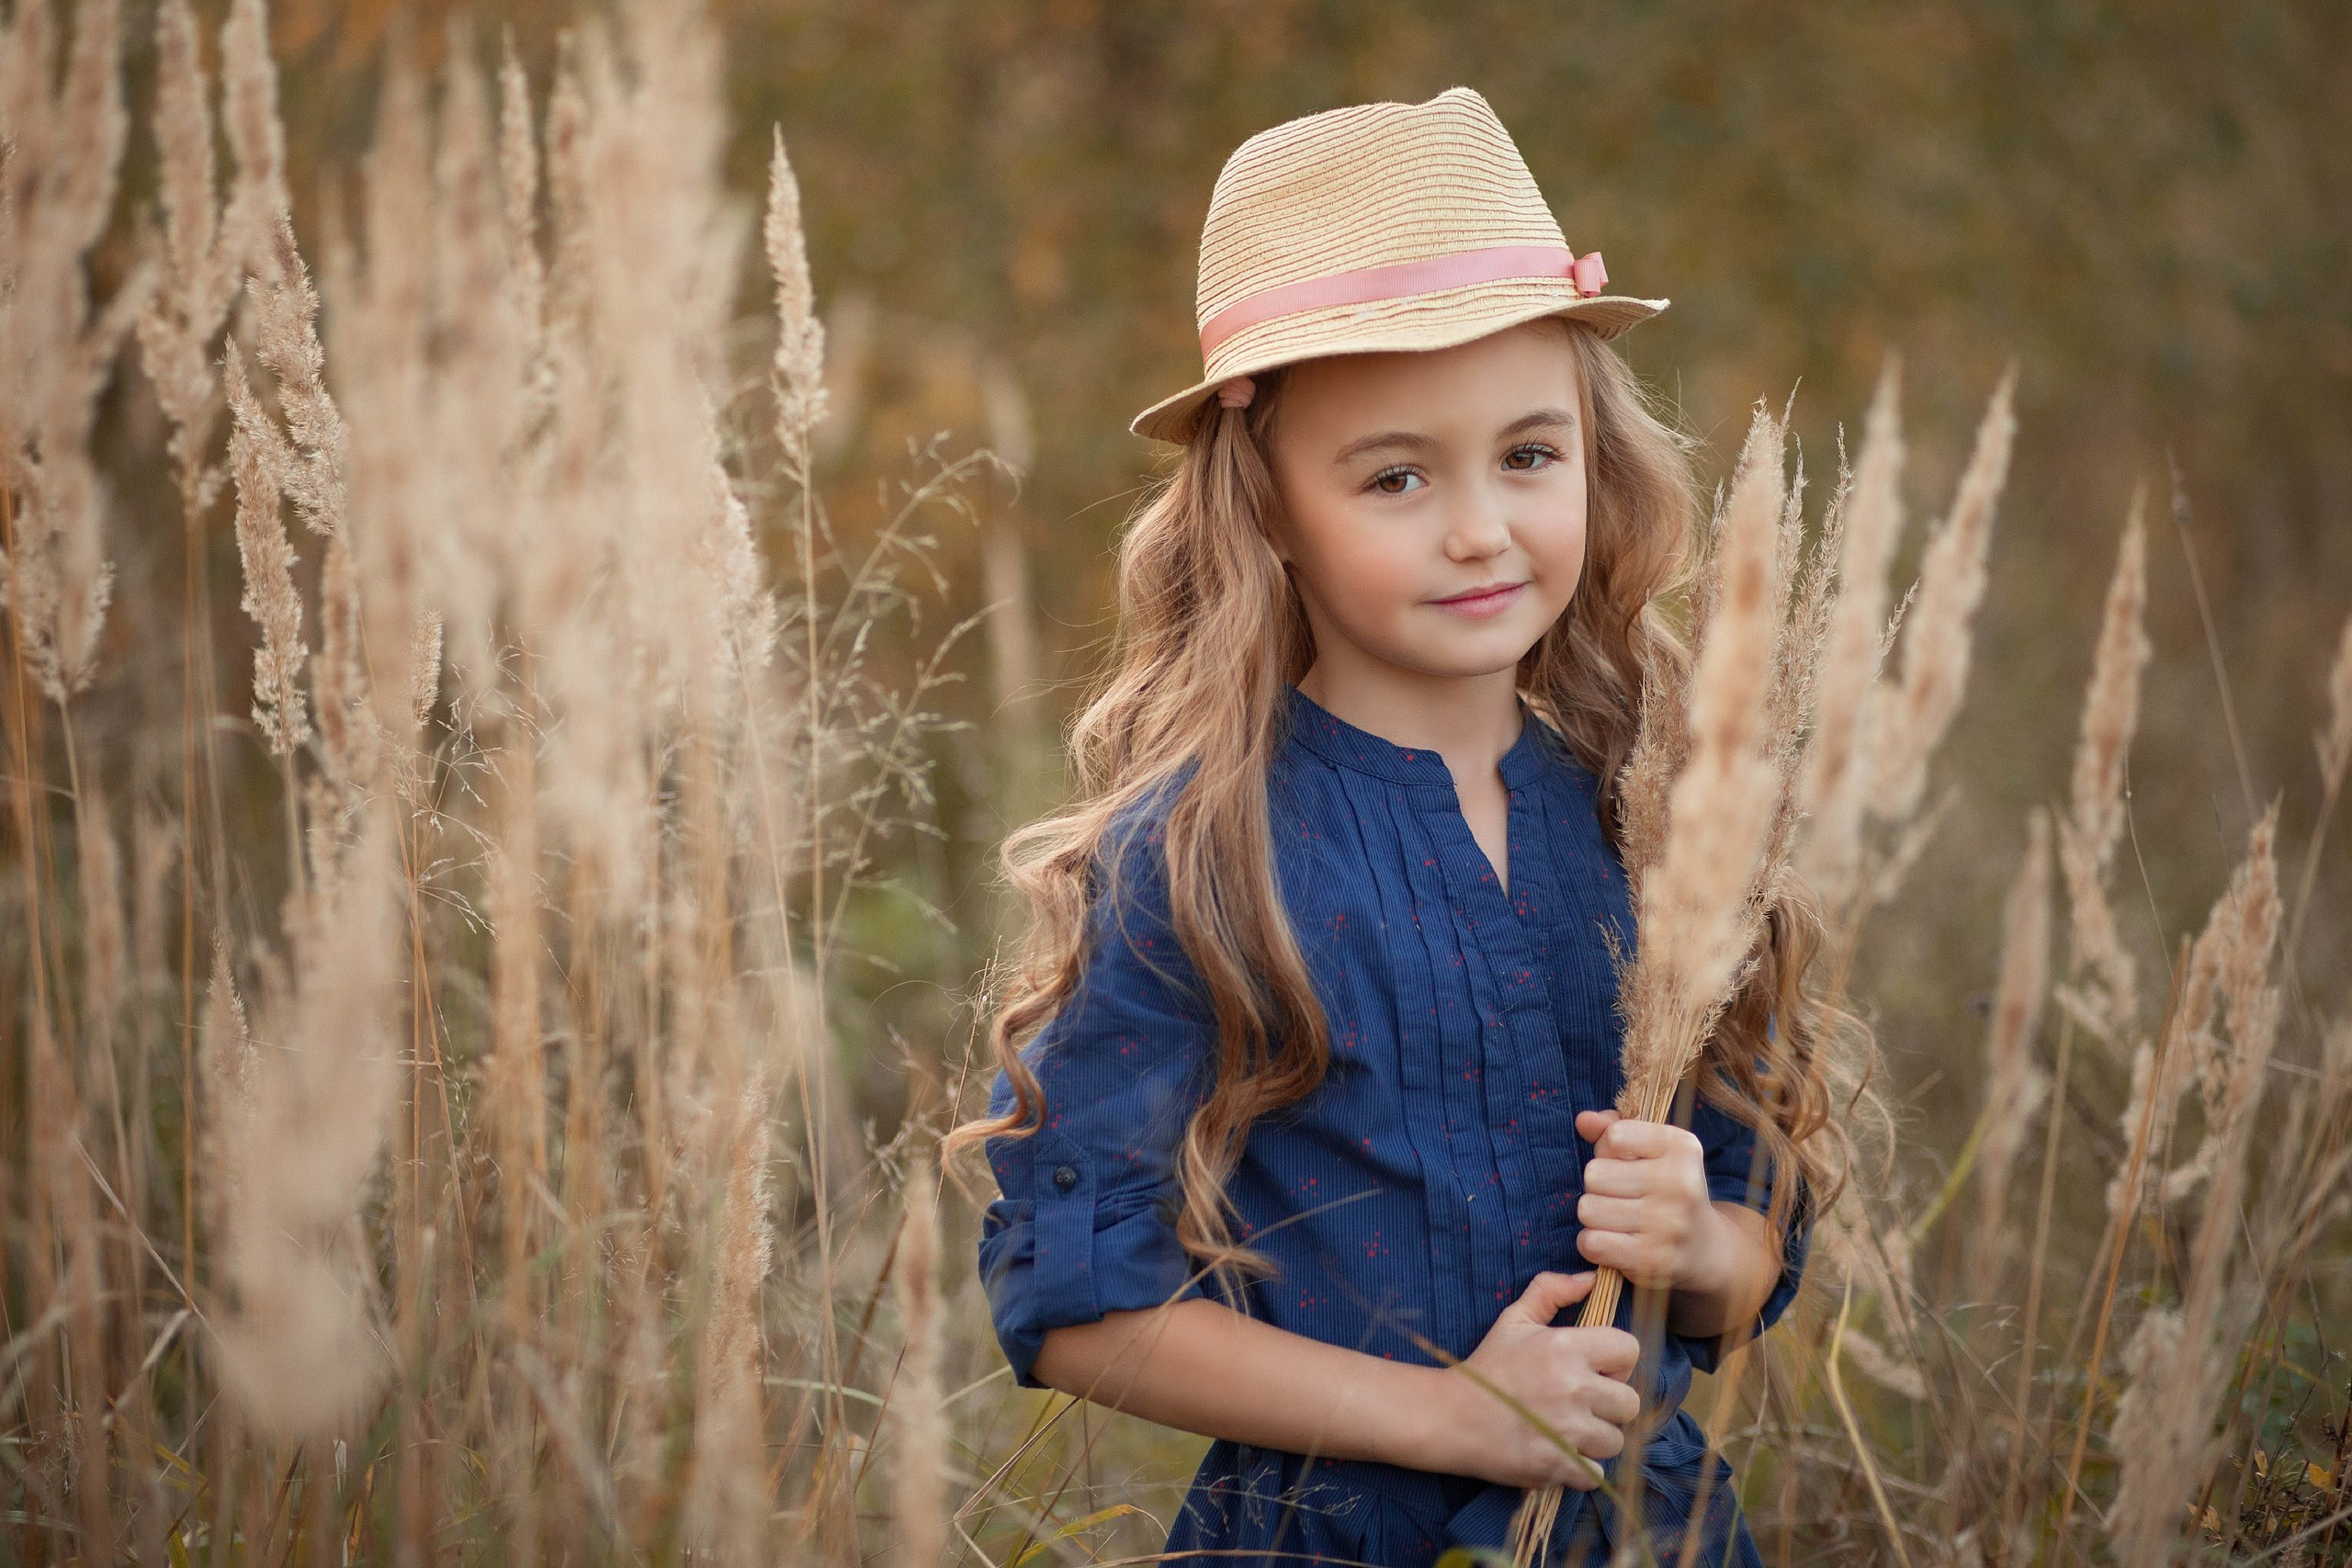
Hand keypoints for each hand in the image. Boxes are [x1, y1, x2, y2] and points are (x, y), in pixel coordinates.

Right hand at [1438, 1270, 1640, 1488]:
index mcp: (1566, 1347)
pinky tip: (1560, 1454)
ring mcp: (1566, 1431)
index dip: (1616, 1361)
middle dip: (1610, 1405)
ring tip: (1569, 1431)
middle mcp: (1573, 1388)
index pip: (1630, 1350)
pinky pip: (1595, 1474)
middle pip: (1630, 1403)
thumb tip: (1591, 1279)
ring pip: (1615, 1441)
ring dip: (1596, 1439)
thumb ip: (1551, 1291)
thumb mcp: (1514, 1320)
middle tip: (1583, 1404)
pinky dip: (1581, 1469)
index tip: (1595, 1369)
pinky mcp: (1557, 1466)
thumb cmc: (1487, 1367)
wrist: (1450, 1416)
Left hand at [1572, 1109, 1728, 1295]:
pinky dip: (1593, 1243)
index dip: (1608, 1151)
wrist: (1705, 1248)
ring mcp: (1669, 1224)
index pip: (1615, 1136)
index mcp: (1682, 1146)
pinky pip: (1593, 1243)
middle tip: (1622, 1197)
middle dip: (1599, 1186)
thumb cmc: (1668, 1189)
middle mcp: (1680, 1183)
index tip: (1628, 1165)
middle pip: (1594, 1174)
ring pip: (1588, 1210)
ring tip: (1619, 1219)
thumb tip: (1584, 1120)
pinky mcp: (1654, 1259)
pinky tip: (1613, 1242)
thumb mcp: (1650, 1150)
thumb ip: (1612, 1129)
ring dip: (1594, 1217)